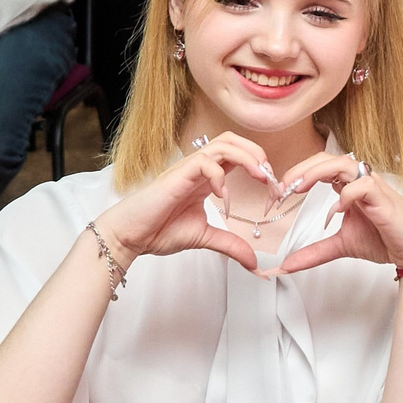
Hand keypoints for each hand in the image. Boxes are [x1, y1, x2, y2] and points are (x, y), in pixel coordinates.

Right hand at [94, 132, 285, 273]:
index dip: (260, 166)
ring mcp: (187, 170)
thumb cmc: (158, 231)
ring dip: (247, 157)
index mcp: (206, 178)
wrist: (128, 236)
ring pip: (222, 144)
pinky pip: (204, 162)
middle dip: (258, 153)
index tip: (275, 189)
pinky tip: (223, 196)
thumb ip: (231, 245)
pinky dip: (220, 175)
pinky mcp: (176, 176)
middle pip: (233, 140)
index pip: (238, 155)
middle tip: (271, 178)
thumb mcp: (205, 238)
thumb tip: (255, 262)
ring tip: (260, 177)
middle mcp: (198, 169)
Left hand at [272, 152, 402, 275]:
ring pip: (344, 163)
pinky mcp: (385, 199)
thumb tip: (285, 266)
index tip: (278, 195)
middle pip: (327, 158)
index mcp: (349, 187)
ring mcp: (373, 188)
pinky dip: (347, 194)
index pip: (319, 167)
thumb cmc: (386, 241)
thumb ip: (313, 252)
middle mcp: (360, 182)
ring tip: (300, 188)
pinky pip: (365, 184)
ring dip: (317, 172)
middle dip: (300, 169)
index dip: (296, 175)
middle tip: (282, 188)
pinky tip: (338, 210)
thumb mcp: (340, 246)